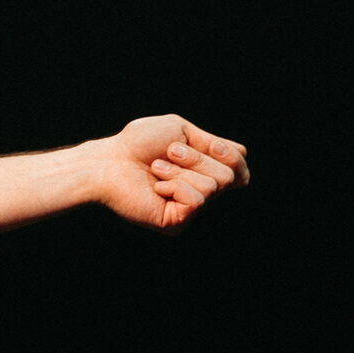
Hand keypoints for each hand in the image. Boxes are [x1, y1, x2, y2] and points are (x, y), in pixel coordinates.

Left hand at [94, 115, 250, 231]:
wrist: (110, 161)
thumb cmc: (139, 143)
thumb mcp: (180, 130)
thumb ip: (212, 143)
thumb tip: (242, 154)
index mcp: (203, 171)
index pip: (240, 171)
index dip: (232, 157)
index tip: (211, 144)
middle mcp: (200, 192)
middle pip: (228, 176)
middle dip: (196, 158)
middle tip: (168, 153)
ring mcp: (190, 209)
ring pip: (212, 187)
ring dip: (180, 171)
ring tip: (156, 170)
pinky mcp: (178, 222)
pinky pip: (196, 201)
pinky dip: (175, 186)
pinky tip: (157, 188)